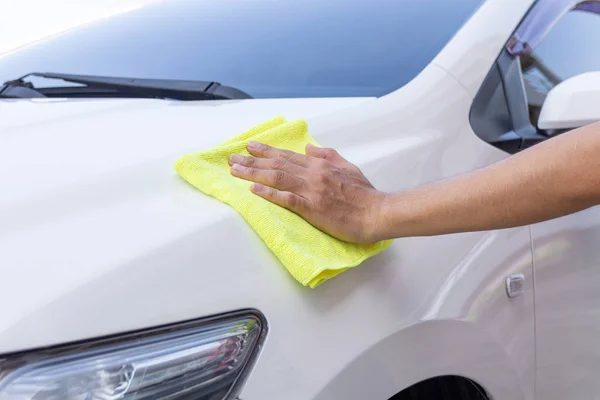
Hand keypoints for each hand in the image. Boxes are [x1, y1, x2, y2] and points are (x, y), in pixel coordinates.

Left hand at [228, 142, 385, 243]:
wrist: (376, 212)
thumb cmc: (364, 193)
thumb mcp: (348, 166)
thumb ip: (328, 155)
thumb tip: (309, 147)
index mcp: (320, 165)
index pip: (288, 155)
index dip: (267, 151)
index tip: (250, 147)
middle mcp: (313, 174)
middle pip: (277, 164)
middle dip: (252, 160)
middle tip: (233, 158)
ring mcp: (311, 190)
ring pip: (277, 177)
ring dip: (254, 173)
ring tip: (235, 171)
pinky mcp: (312, 208)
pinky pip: (286, 198)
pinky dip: (268, 193)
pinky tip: (253, 189)